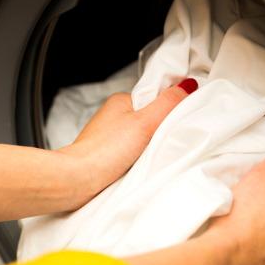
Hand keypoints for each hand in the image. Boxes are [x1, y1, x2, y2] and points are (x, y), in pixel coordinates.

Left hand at [57, 79, 196, 199]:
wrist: (77, 180)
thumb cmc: (104, 151)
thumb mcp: (144, 122)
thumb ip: (167, 103)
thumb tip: (187, 84)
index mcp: (121, 101)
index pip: (155, 97)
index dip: (170, 108)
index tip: (180, 119)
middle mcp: (114, 117)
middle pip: (150, 118)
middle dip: (160, 130)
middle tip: (165, 141)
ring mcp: (110, 137)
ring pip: (142, 138)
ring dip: (150, 147)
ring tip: (150, 156)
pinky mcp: (108, 156)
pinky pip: (132, 154)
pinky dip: (139, 160)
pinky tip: (140, 166)